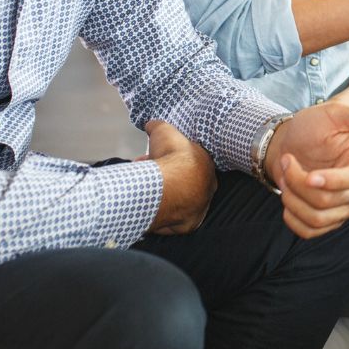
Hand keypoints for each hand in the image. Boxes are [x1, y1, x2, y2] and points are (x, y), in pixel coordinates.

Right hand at [145, 120, 216, 234]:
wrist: (169, 184)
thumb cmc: (170, 156)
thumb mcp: (163, 131)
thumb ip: (157, 126)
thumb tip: (150, 123)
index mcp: (206, 164)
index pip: (187, 163)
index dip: (167, 160)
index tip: (152, 160)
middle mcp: (207, 186)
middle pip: (182, 182)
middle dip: (164, 177)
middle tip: (144, 175)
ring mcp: (200, 207)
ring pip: (179, 201)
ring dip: (162, 196)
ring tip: (141, 190)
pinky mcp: (190, 224)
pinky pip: (175, 221)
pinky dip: (162, 216)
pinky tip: (148, 209)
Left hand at [265, 102, 348, 239]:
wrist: (290, 143)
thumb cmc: (313, 126)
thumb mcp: (335, 114)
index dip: (332, 181)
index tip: (310, 175)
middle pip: (328, 200)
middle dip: (298, 182)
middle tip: (288, 160)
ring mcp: (343, 207)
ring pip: (317, 218)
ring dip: (292, 198)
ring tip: (287, 176)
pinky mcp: (327, 221)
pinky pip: (309, 232)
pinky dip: (292, 217)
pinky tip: (289, 195)